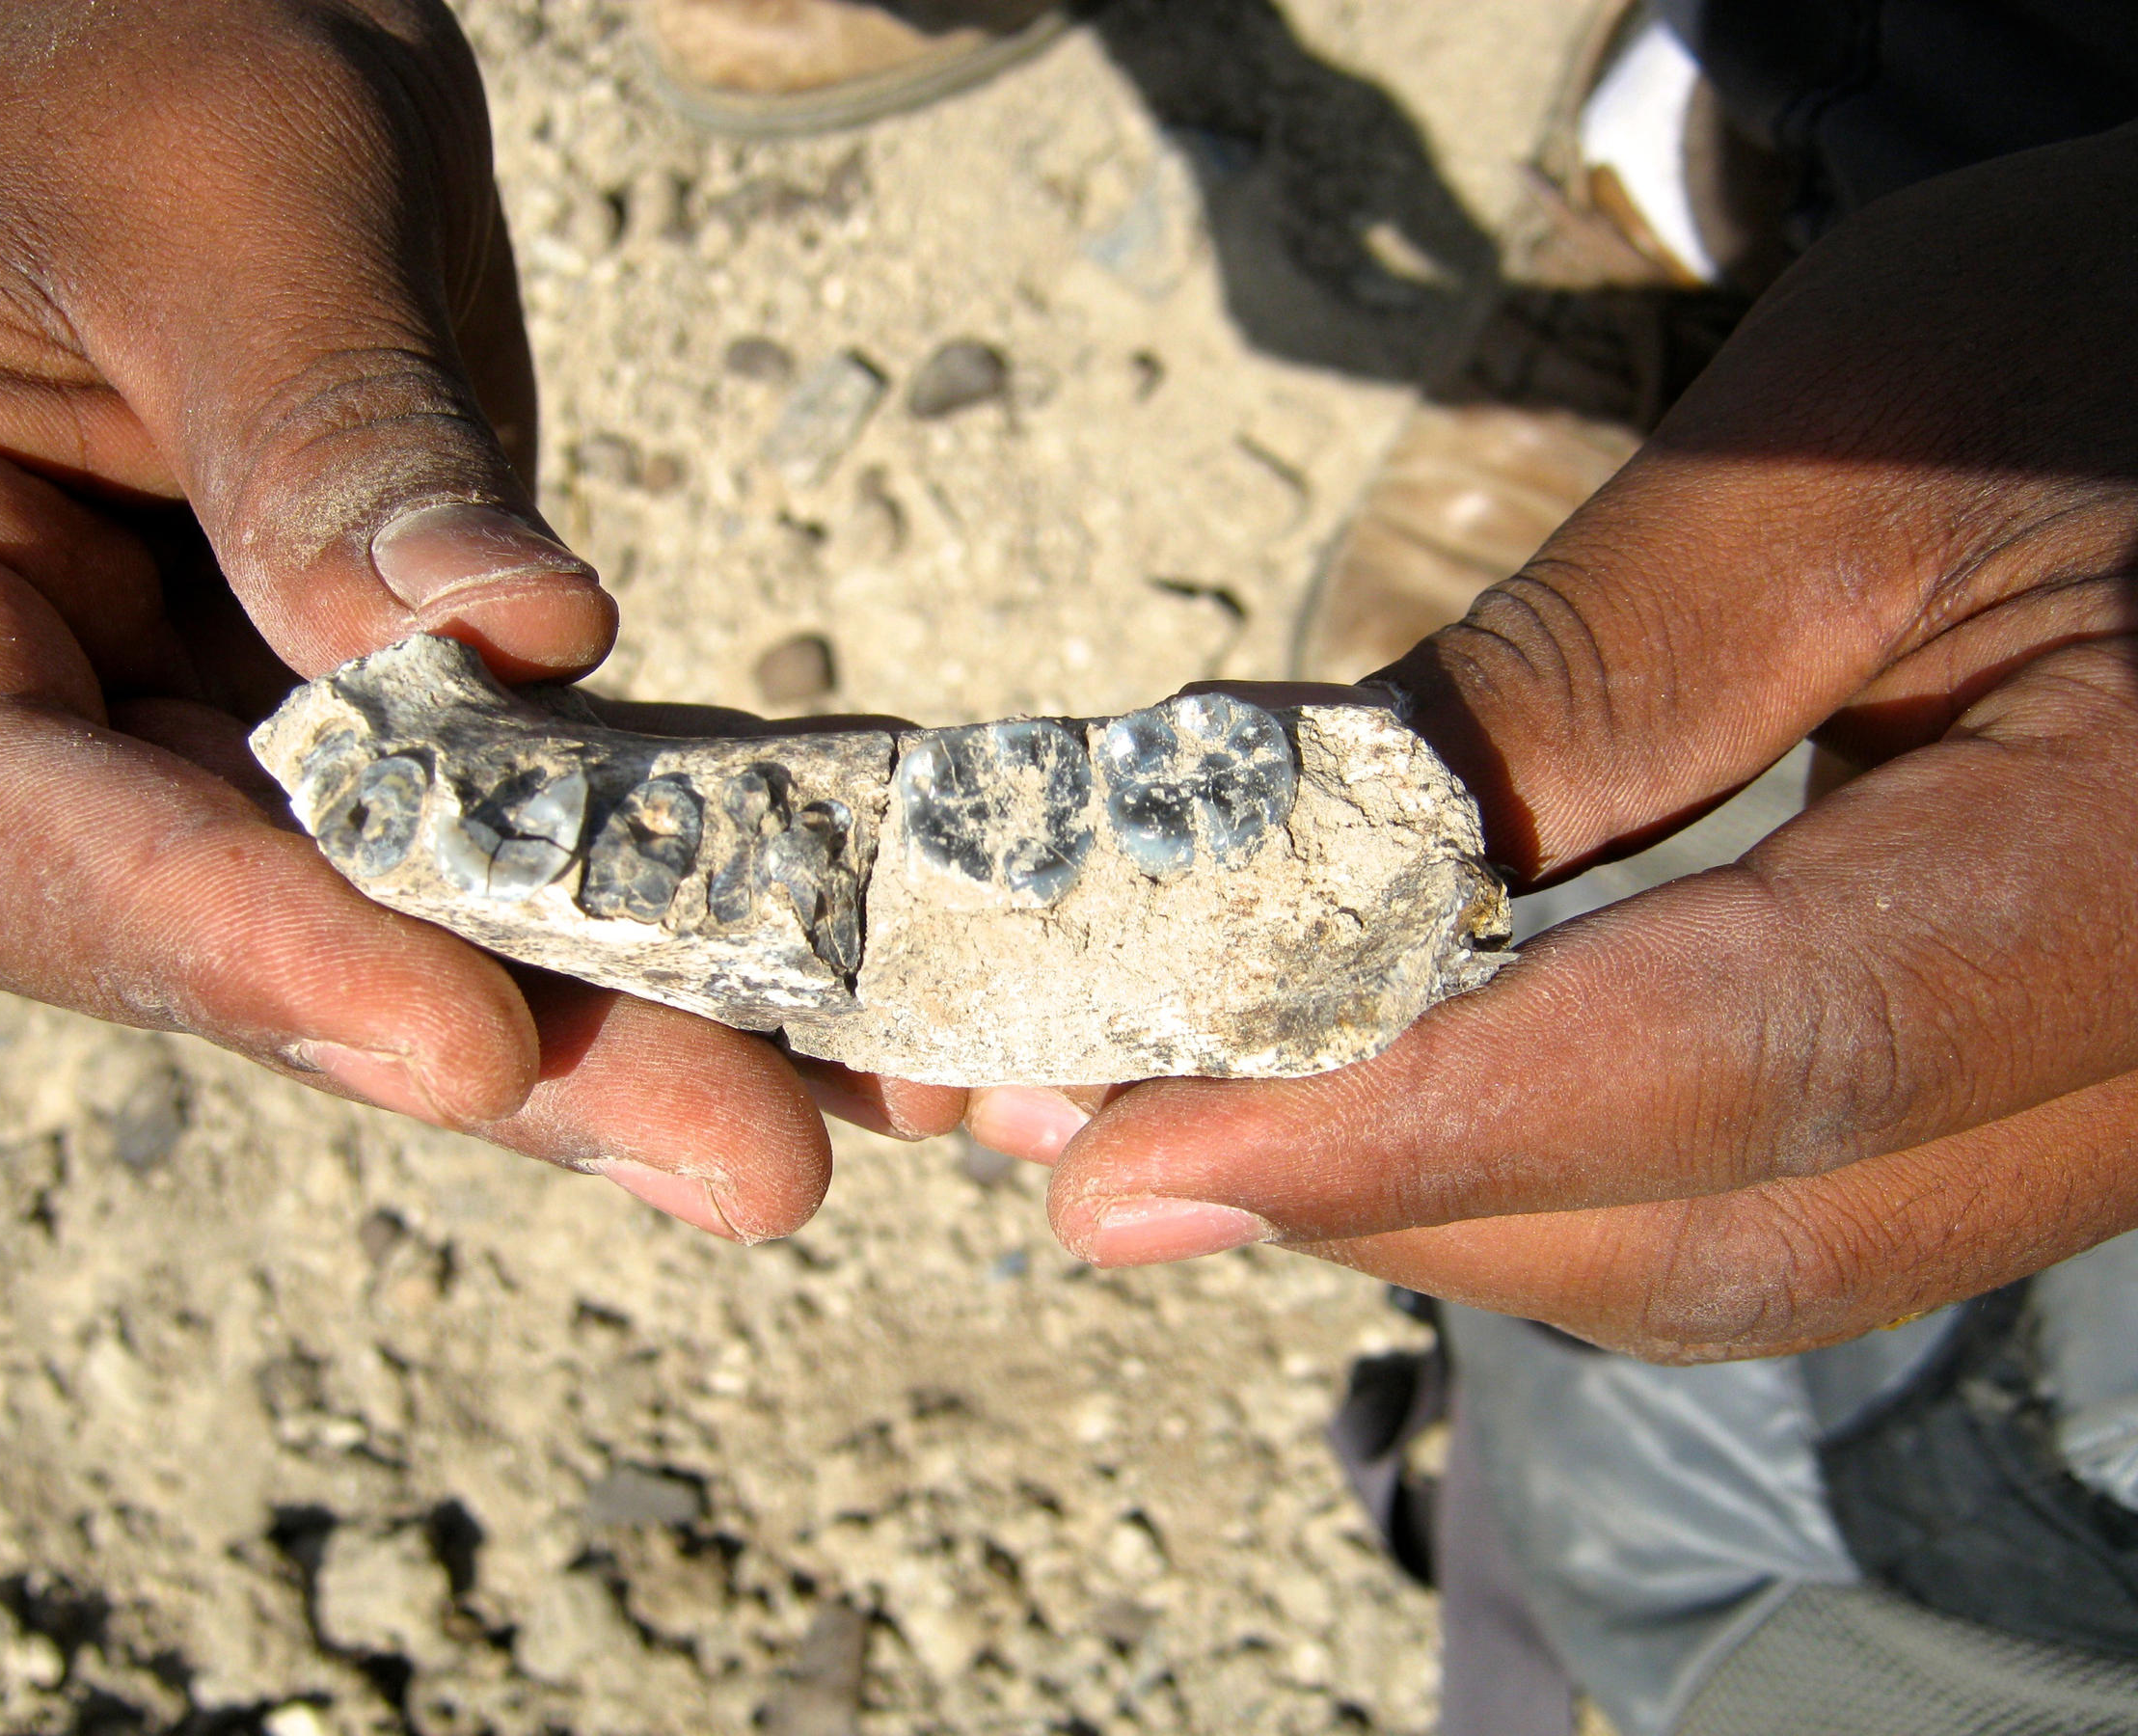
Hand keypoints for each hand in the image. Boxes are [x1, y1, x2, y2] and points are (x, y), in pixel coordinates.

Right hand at [0, 0, 957, 1239]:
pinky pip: (519, 845)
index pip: (9, 824)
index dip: (228, 952)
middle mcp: (35, 708)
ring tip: (833, 1110)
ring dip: (625, 1027)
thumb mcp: (235, 204)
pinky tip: (840, 986)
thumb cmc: (167, 73)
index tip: (457, 1037)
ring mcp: (209, 743)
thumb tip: (509, 639)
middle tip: (749, 1155)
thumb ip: (330, 433)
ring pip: (404, 930)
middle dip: (504, 1049)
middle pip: (243, 941)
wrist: (224, 59)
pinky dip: (675, 907)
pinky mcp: (372, 742)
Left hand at [978, 121, 2137, 1359]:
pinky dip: (1556, 1163)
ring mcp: (2101, 1107)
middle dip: (1383, 1194)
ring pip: (1740, 1252)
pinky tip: (1389, 1091)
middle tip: (1096, 1136)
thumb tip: (1258, 877)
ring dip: (1447, 1201)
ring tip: (1198, 1119)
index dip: (1407, 1132)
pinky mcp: (2028, 1092)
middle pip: (1721, 1227)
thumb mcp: (1833, 468)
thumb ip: (1569, 693)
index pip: (1741, 1065)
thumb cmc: (2092, 359)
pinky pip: (1776, 1193)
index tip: (1124, 1163)